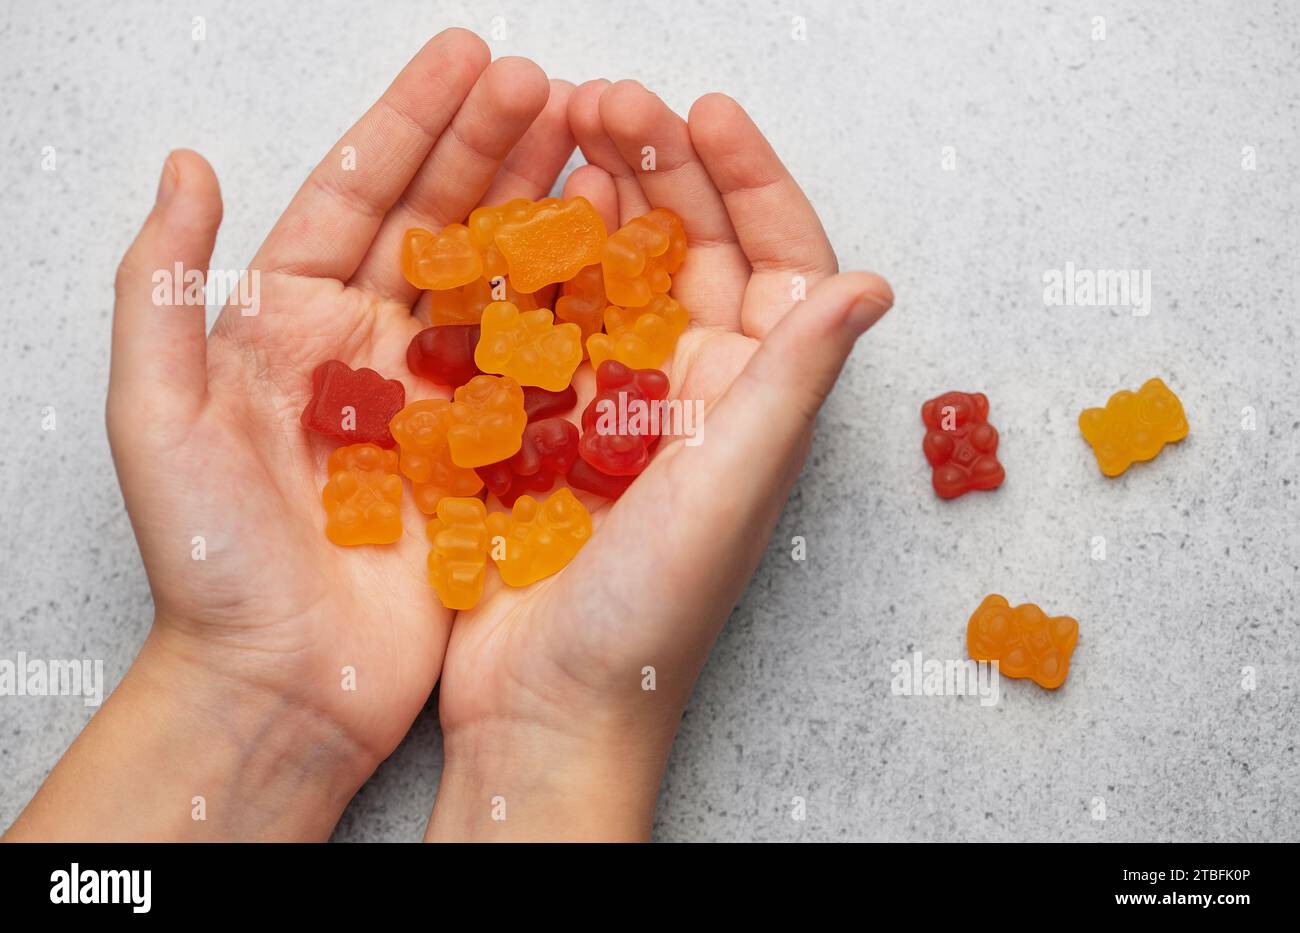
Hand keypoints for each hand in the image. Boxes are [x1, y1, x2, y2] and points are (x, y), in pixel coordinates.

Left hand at [7, 30, 578, 839]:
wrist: (278, 684)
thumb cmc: (209, 560)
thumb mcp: (155, 417)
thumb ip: (160, 288)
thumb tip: (184, 167)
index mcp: (286, 320)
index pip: (356, 195)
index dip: (412, 121)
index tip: (469, 57)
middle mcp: (363, 344)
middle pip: (437, 222)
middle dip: (493, 146)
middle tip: (554, 86)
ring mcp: (431, 396)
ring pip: (493, 281)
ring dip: (539, 210)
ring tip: (593, 145)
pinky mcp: (482, 451)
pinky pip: (531, 366)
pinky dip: (569, 310)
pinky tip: (609, 258)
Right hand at [427, 81, 892, 839]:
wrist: (552, 706)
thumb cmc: (651, 616)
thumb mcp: (729, 487)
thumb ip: (792, 381)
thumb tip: (870, 282)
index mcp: (757, 399)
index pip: (778, 261)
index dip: (750, 179)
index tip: (707, 111)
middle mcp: (699, 391)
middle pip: (693, 250)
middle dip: (661, 167)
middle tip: (608, 100)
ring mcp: (621, 404)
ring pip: (618, 272)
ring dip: (595, 200)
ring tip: (560, 136)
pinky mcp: (550, 424)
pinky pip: (549, 321)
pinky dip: (534, 265)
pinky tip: (513, 220)